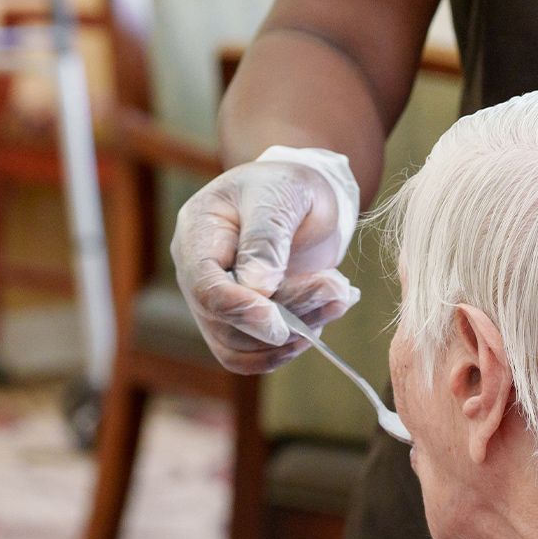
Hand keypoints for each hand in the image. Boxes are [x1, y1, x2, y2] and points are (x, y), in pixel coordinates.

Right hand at [171, 160, 358, 373]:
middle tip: (337, 288)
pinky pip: (257, 353)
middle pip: (227, 323)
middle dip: (287, 315)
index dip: (240, 310)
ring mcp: (219, 301)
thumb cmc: (287, 185)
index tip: (279, 322)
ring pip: (245, 345)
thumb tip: (257, 288)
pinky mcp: (243, 321)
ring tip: (339, 294)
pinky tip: (326, 312)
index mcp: (198, 235)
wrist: (304, 196)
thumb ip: (267, 239)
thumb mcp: (281, 195)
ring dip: (298, 331)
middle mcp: (200, 275)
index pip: (205, 288)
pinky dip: (295, 344)